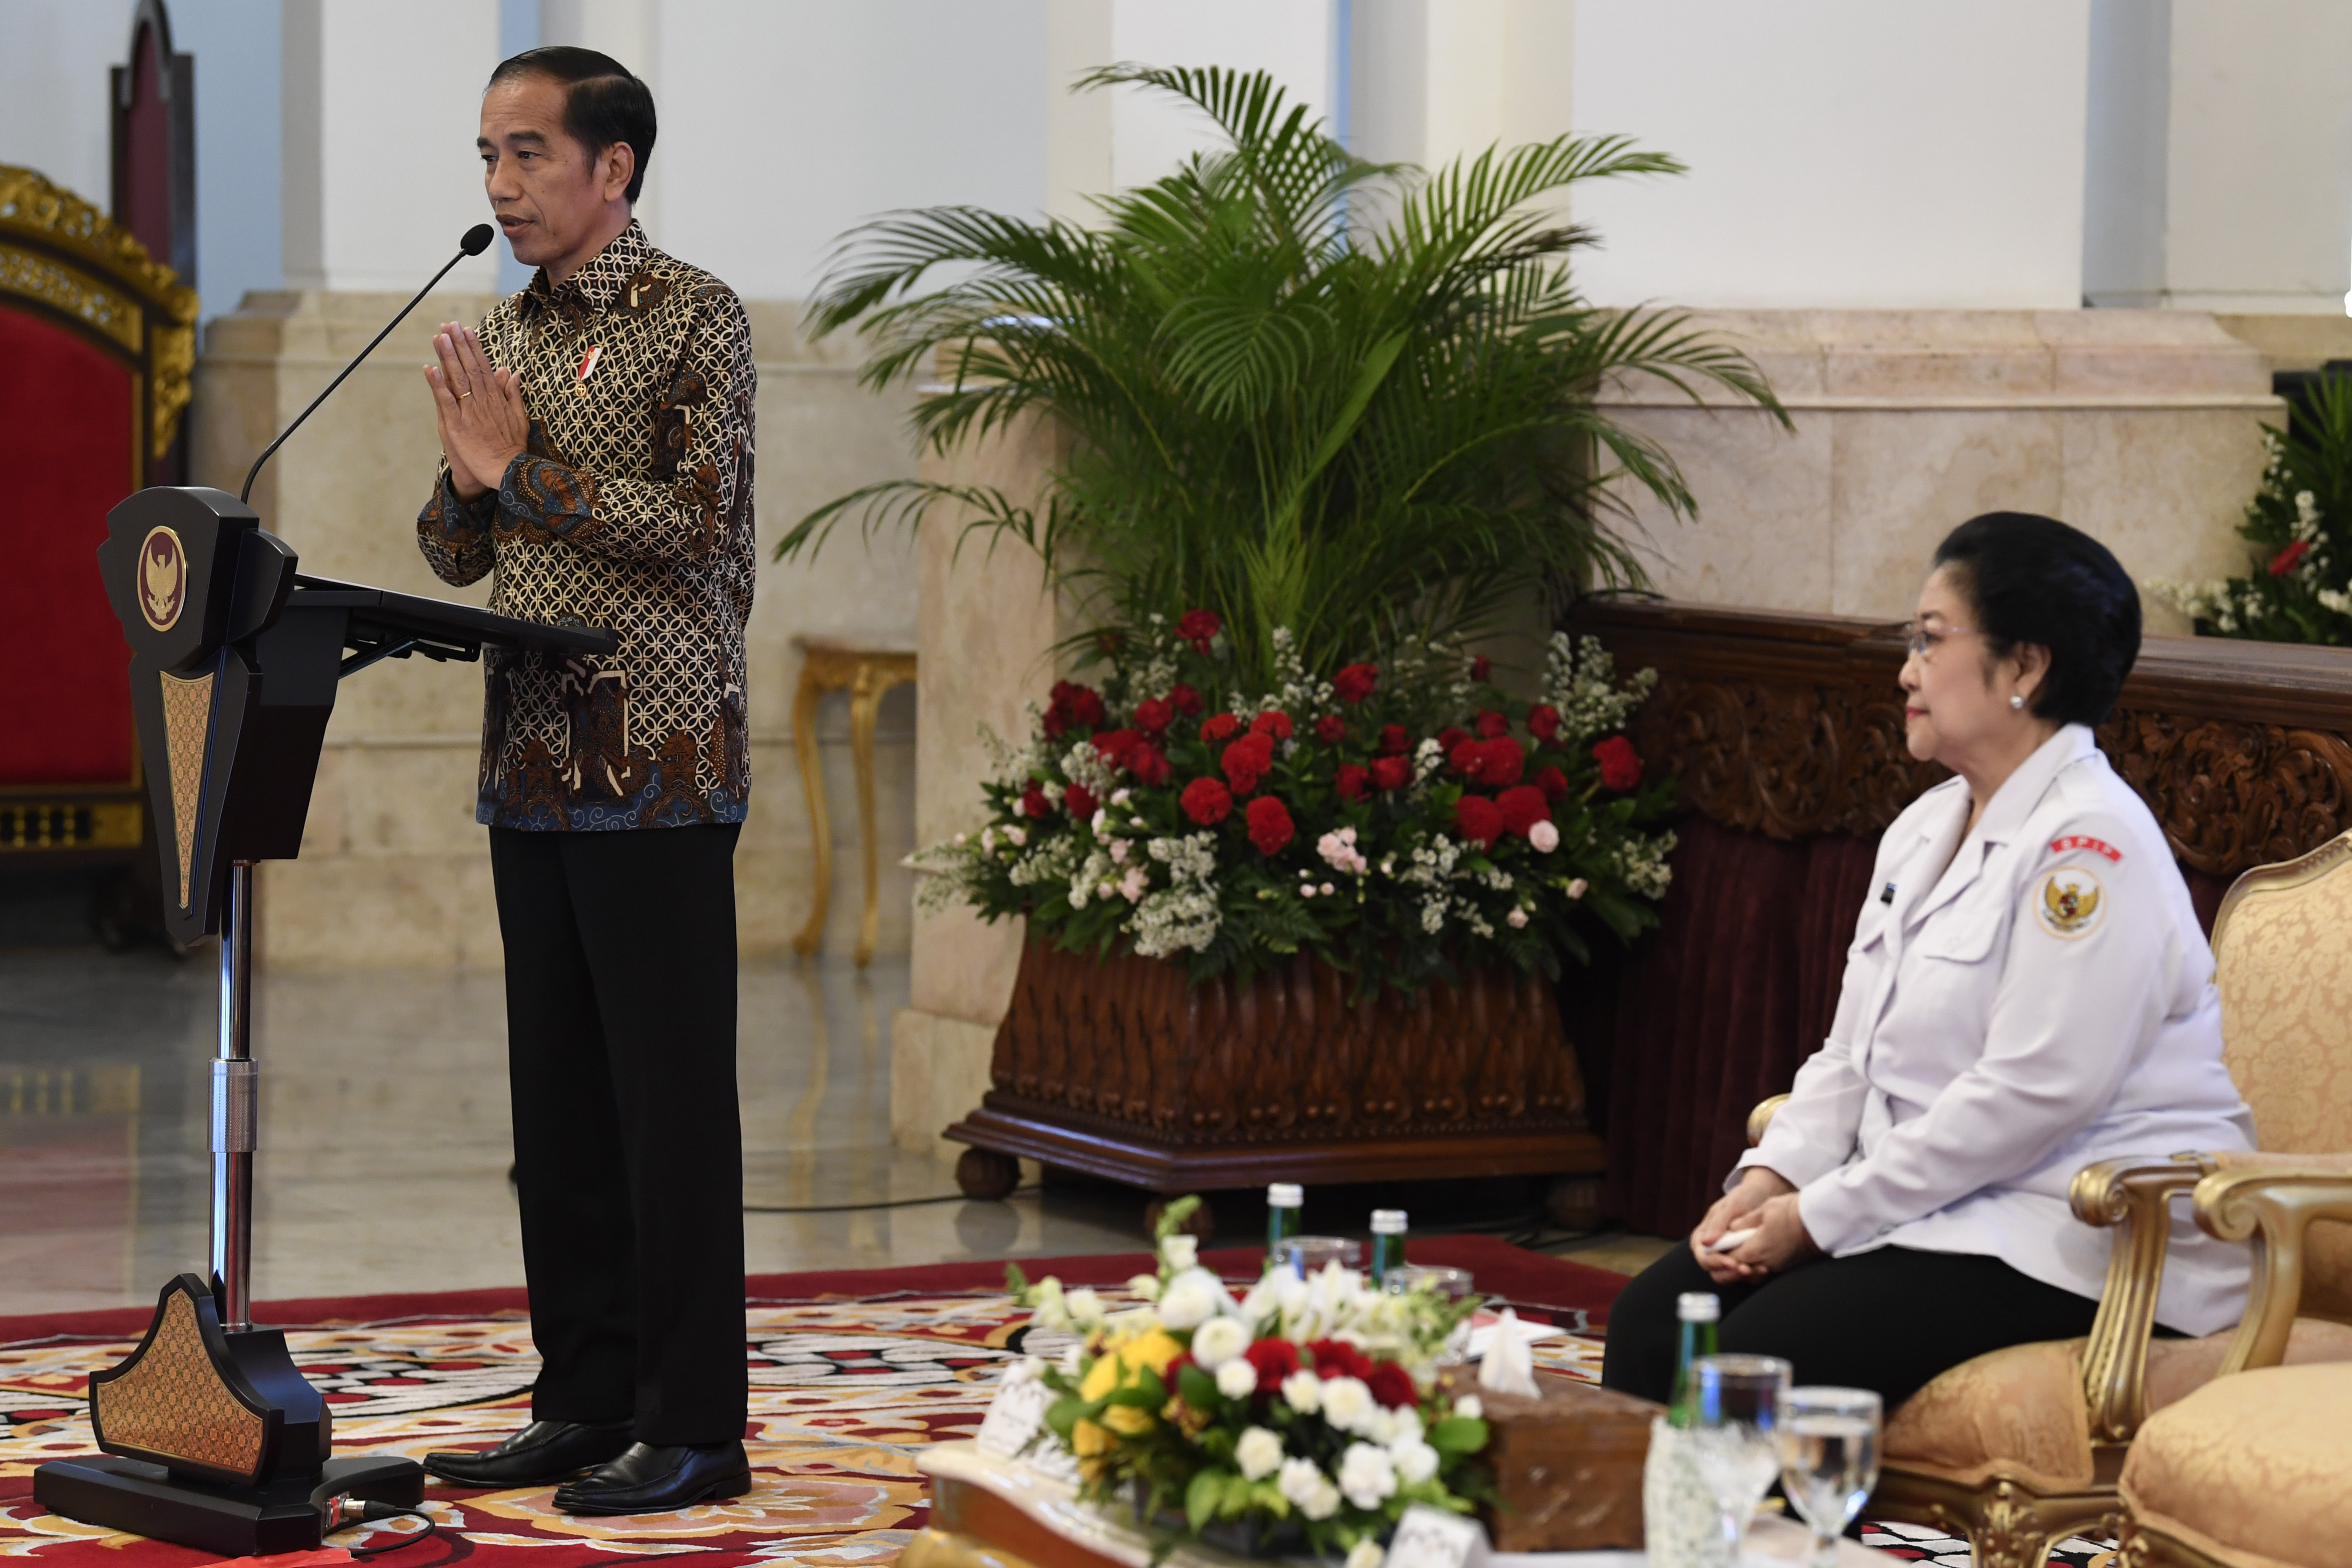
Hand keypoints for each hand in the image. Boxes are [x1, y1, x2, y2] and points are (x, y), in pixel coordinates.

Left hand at [424, 323, 529, 499]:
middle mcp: (482, 400)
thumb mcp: (519, 417)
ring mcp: (469, 412)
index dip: (474, 347)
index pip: (483, 367)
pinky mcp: (457, 425)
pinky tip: (430, 368)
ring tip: (440, 337)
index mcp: (496, 398)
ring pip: (457, 379)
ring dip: (448, 357)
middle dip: (459, 345)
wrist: (507, 471)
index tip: (467, 330)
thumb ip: (513, 394)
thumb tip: (512, 372)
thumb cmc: (513, 447)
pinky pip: (446, 401)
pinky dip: (438, 384)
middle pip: (469, 367)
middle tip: (449, 324)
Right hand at [1691, 1166, 1797, 1283]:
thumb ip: (1717, 1223)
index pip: (1703, 1255)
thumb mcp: (1731, 1206)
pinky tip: (1765, 1269)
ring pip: (1730, 1275)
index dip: (1714, 1262)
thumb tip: (1705, 1243)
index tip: (1732, 1262)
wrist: (1766, 1195)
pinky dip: (1755, 1274)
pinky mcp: (1744, 1260)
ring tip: (1760, 1269)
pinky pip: (1745, 1274)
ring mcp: (1730, 1255)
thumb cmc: (1744, 1196)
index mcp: (1704, 1236)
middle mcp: (1715, 1249)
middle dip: (1730, 1273)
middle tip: (1747, 1270)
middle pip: (1715, 1270)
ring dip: (1744, 1276)